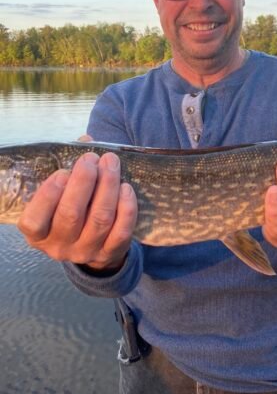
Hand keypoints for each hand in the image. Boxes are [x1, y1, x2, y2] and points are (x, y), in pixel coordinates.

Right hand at [17, 134, 136, 271]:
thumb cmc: (70, 207)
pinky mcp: (110, 253)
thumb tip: (86, 140)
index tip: (63, 172)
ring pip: (100, 219)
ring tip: (111, 162)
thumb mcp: (60, 193)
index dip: (48, 195)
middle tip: (91, 158)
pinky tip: (126, 187)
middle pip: (71, 214)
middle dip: (83, 181)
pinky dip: (126, 208)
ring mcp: (86, 251)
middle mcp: (59, 246)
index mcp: (38, 234)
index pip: (34, 221)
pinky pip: (121, 231)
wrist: (89, 241)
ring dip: (107, 186)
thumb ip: (68, 167)